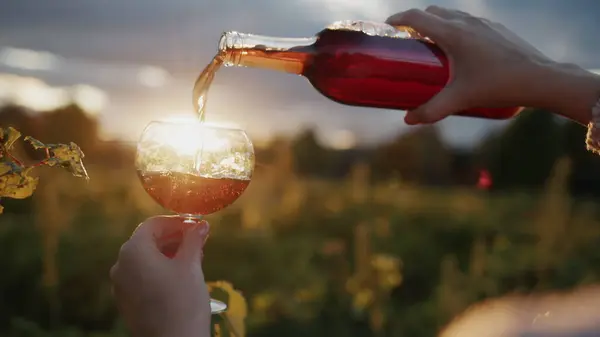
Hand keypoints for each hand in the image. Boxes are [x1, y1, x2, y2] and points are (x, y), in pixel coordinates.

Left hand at [110, 216, 210, 336]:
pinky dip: (159, 271)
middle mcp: (120, 265)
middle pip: (147, 241)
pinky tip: (180, 277)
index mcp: (133, 251)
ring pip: (145, 260)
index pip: (153, 224)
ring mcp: (120, 285)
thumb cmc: (183, 302)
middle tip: (198, 241)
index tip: (197, 225)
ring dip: (168, 254)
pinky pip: (142, 277)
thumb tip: (200, 224)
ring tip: (193, 259)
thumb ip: (193, 240)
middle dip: (174, 238)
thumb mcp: (191, 265)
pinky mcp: (126, 302)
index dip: (177, 222)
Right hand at [385, 6, 598, 124]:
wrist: (539, 78)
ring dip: (436, 25)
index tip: (387, 27)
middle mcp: (466, 22)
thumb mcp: (459, 99)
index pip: (416, 17)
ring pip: (451, 15)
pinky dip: (455, 29)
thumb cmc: (498, 85)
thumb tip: (408, 119)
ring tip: (431, 46)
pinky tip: (460, 51)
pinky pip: (468, 22)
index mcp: (452, 33)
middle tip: (406, 41)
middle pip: (432, 13)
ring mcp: (483, 24)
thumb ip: (431, 110)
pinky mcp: (496, 30)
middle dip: (415, 22)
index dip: (397, 19)